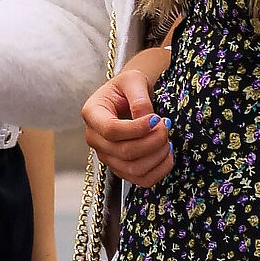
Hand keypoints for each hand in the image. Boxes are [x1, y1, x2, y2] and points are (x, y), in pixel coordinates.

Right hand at [83, 46, 173, 187]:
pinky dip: (160, 170)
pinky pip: (142, 179)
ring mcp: (107, 156)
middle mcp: (95, 138)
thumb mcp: (133, 81)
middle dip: (153, 141)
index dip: (137, 129)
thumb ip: (139, 99)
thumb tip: (148, 120)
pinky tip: (167, 153)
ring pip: (133, 169)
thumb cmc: (128, 87)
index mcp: (92, 114)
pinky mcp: (121, 168)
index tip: (156, 118)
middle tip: (166, 125)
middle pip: (124, 152)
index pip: (111, 130)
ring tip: (167, 138)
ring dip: (158, 155)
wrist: (130, 96)